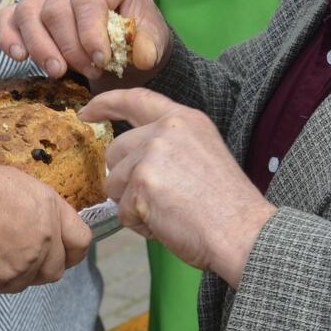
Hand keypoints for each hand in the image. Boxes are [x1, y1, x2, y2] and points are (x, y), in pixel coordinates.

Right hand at [0, 0, 170, 84]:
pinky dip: (8, 36)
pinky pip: (8, 16)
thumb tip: (142, 57)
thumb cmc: (137, 32)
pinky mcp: (29, 6)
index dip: (90, 34)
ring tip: (59, 73)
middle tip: (90, 72)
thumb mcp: (153, 37)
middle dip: (70, 48)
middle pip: (55, 10)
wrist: (125, 38)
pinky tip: (18, 56)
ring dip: (41, 48)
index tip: (102, 62)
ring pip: (28, 13)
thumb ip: (150, 44)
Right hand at [0, 160, 92, 296]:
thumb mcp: (15, 183)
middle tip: (16, 265)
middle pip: (54, 270)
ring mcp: (26, 260)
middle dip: (37, 271)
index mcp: (51, 209)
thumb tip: (28, 219)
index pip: (81, 241)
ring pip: (24, 284)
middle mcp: (45, 237)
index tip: (61, 256)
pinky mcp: (2, 278)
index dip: (71, 252)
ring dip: (8, 279)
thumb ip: (32, 207)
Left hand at [83, 89, 274, 287]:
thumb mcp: (202, 152)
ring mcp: (152, 155)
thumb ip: (168, 145)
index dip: (106, 104)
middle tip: (157, 199)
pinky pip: (122, 210)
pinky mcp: (142, 184)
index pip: (135, 99)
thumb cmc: (227, 204)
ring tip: (167, 212)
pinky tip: (167, 224)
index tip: (87, 112)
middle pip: (115, 151)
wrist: (243, 231)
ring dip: (132, 204)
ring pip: (113, 183)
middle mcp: (165, 130)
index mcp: (183, 119)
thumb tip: (131, 158)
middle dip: (124, 179)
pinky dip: (140, 224)